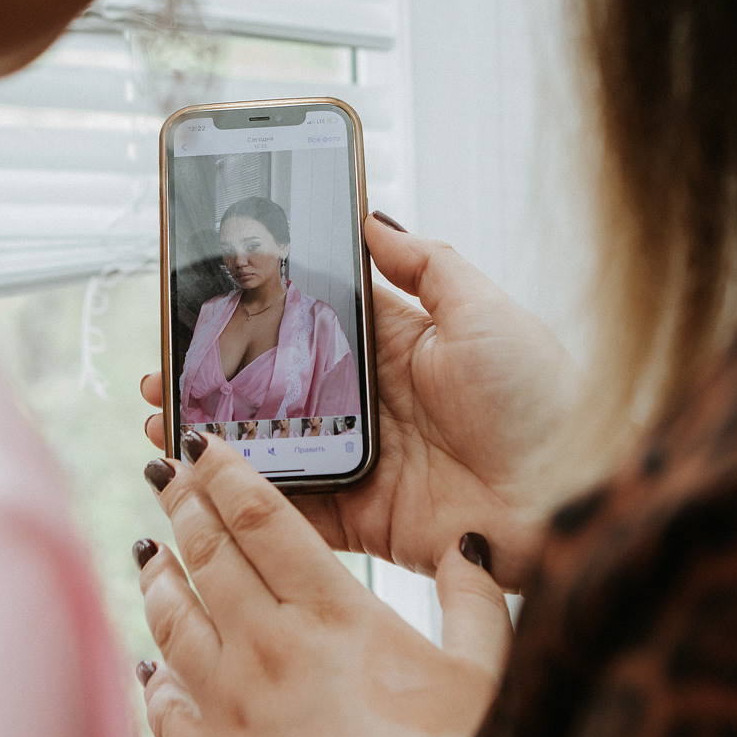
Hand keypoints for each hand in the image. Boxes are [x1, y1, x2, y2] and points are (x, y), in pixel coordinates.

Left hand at [138, 432, 510, 736]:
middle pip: (208, 555)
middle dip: (182, 506)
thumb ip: (477, 604)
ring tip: (150, 554)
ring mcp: (233, 705)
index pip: (264, 519)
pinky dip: (150, 679)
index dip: (226, 473)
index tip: (202, 444)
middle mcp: (272, 646)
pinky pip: (162, 708)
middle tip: (163, 474)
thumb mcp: (486, 677)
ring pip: (172, 621)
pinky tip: (147, 666)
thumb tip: (470, 546)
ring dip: (158, 579)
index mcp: (337, 614)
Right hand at [144, 214, 573, 589]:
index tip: (203, 298)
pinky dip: (243, 500)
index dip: (257, 313)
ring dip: (214, 435)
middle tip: (161, 366)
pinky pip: (291, 511)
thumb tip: (373, 216)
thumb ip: (424, 263)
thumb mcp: (484, 308)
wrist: (575, 492)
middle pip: (277, 387)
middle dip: (216, 377)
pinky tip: (200, 480)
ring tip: (162, 417)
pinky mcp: (365, 521)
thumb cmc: (543, 395)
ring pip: (271, 447)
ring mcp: (364, 464)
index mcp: (401, 347)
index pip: (311, 320)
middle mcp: (375, 405)